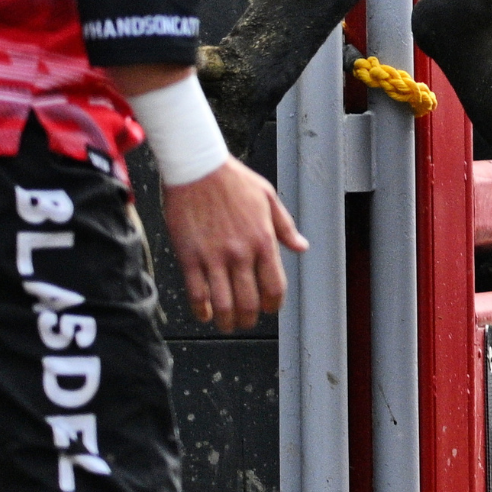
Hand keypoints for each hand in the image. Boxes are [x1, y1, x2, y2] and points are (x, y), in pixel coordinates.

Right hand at [161, 157, 303, 332]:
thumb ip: (285, 227)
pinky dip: (202, 310)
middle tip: (246, 320)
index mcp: (263, 240)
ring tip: (226, 324)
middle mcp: (241, 253)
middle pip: (249, 302)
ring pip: (223, 304)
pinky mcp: (189, 257)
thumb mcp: (269, 198)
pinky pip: (197, 293)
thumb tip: (302, 247)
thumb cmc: (233, 180)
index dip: (274, 305)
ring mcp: (214, 257)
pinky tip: (204, 313)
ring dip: (227, 321)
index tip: (270, 308)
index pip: (275, 286)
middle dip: (250, 318)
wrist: (197, 167)